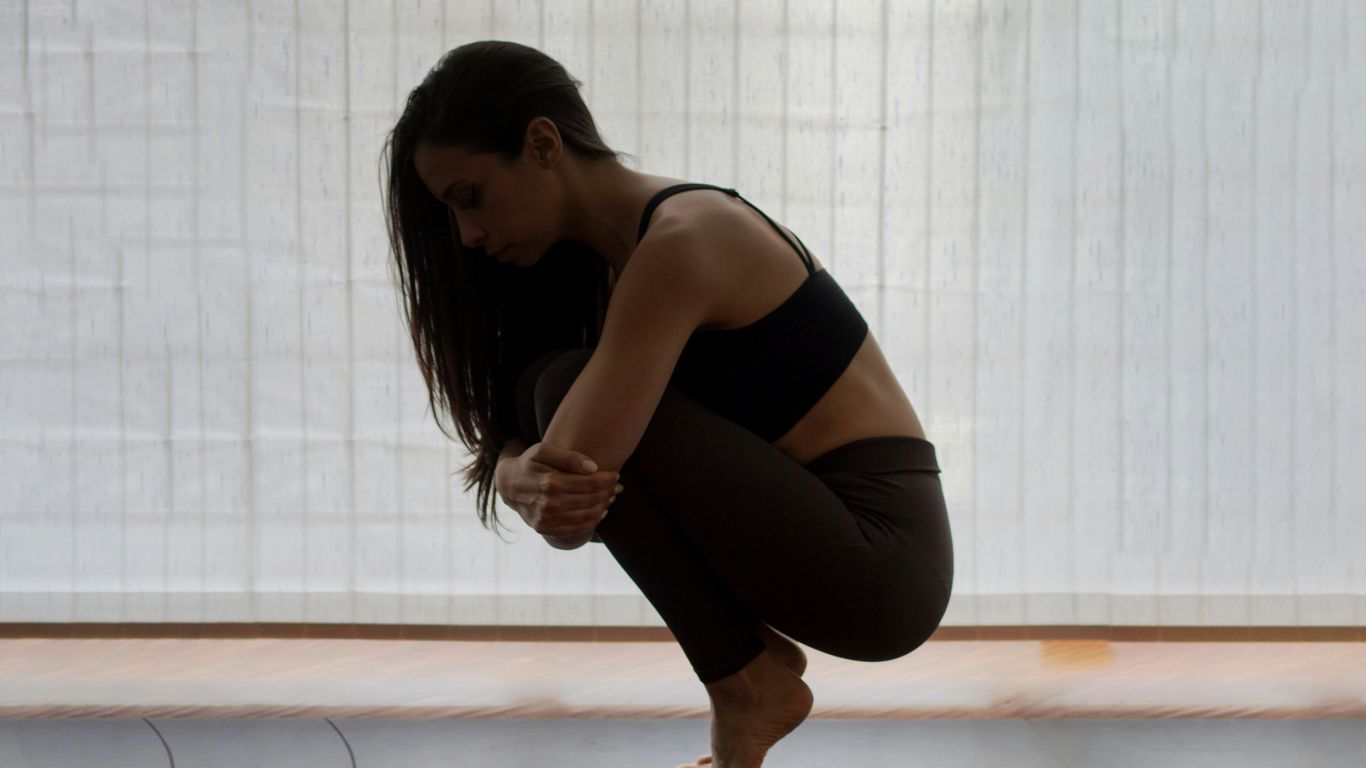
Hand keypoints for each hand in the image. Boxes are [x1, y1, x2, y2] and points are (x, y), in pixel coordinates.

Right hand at [495, 440, 620, 546]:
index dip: (607, 479)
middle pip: (591, 500)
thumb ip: (568, 456)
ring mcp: (547, 519)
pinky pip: (577, 529)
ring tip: (611, 497)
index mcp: (551, 482)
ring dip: (604, 506)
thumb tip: (593, 466)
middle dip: (608, 492)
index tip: (615, 474)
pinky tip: (600, 511)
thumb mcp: (543, 450)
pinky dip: (593, 521)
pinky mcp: (545, 529)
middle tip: (617, 486)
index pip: (591, 483)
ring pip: (587, 516)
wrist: (509, 485)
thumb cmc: (530, 463)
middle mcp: (549, 503)